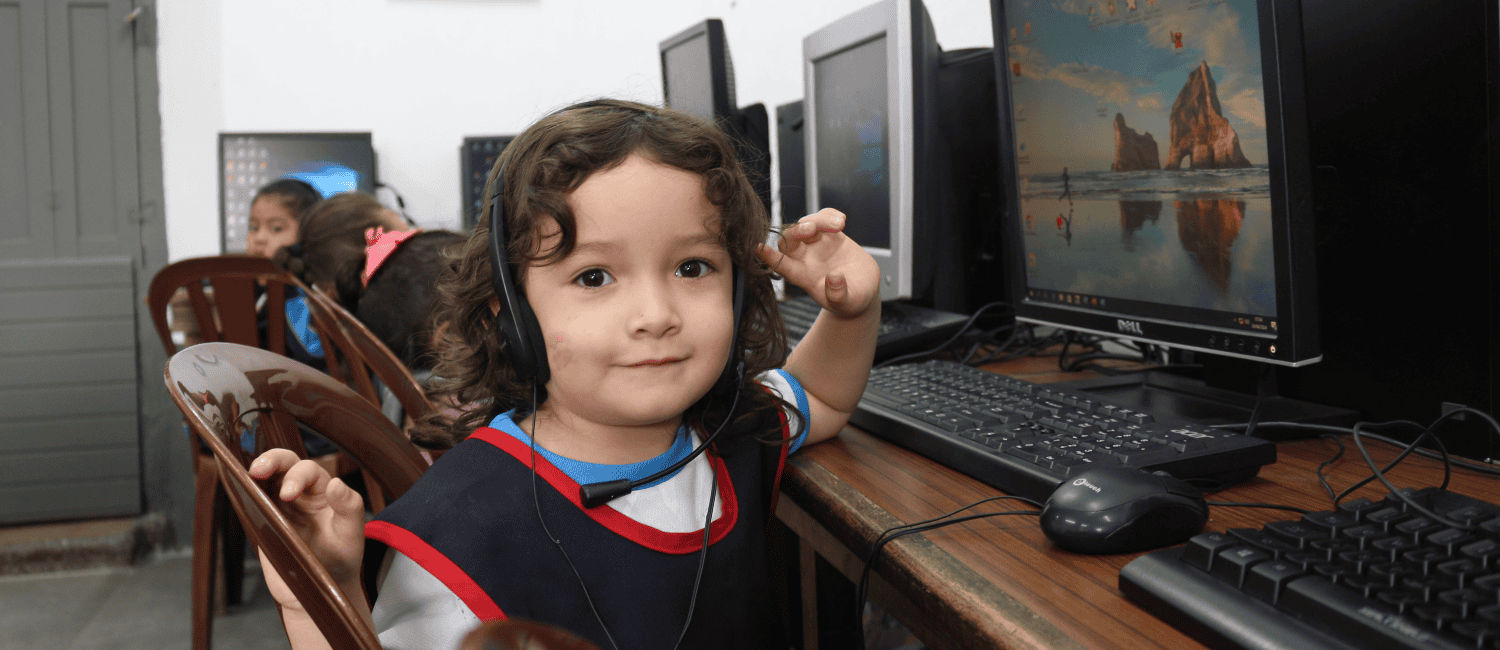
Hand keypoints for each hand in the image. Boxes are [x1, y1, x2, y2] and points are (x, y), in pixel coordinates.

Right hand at [247, 449, 367, 610]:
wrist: (322, 588)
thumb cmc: (340, 557)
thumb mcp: (351, 534)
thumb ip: (349, 507)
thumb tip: (336, 483)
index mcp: (323, 490)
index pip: (309, 470)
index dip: (297, 476)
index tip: (287, 495)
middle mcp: (300, 493)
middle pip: (284, 464)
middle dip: (272, 460)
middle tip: (258, 469)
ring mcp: (278, 506)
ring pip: (265, 479)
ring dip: (255, 473)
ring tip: (247, 475)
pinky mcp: (263, 521)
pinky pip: (251, 501)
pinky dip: (244, 491)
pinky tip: (239, 489)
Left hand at [757, 208, 880, 318]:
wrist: (864, 288)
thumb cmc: (852, 300)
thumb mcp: (849, 303)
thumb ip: (839, 295)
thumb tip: (833, 278)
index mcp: (804, 277)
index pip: (783, 266)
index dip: (771, 258)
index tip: (759, 248)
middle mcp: (806, 258)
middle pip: (790, 240)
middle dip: (796, 231)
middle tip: (812, 228)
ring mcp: (817, 244)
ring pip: (807, 224)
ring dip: (820, 220)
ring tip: (840, 225)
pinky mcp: (830, 234)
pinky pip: (823, 217)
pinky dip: (829, 214)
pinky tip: (842, 220)